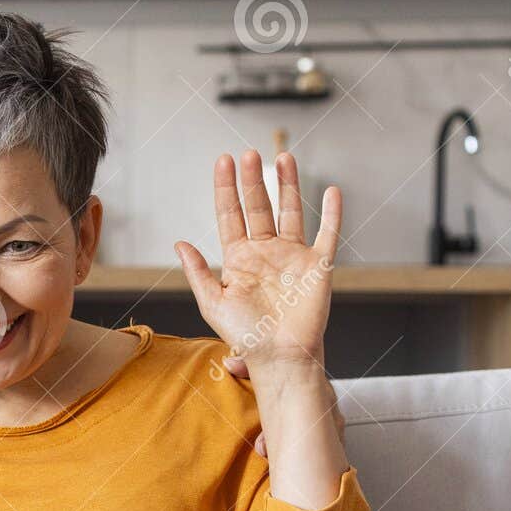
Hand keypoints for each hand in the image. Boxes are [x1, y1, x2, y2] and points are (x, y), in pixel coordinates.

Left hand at [175, 150, 340, 370]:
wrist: (279, 357)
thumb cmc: (246, 335)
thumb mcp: (213, 303)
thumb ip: (198, 272)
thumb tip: (179, 243)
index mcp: (239, 258)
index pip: (231, 215)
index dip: (226, 188)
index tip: (223, 161)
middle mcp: (266, 252)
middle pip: (259, 206)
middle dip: (253, 180)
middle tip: (249, 153)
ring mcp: (293, 256)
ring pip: (291, 211)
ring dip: (288, 185)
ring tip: (283, 156)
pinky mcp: (318, 265)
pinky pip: (328, 234)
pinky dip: (331, 213)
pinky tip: (332, 192)